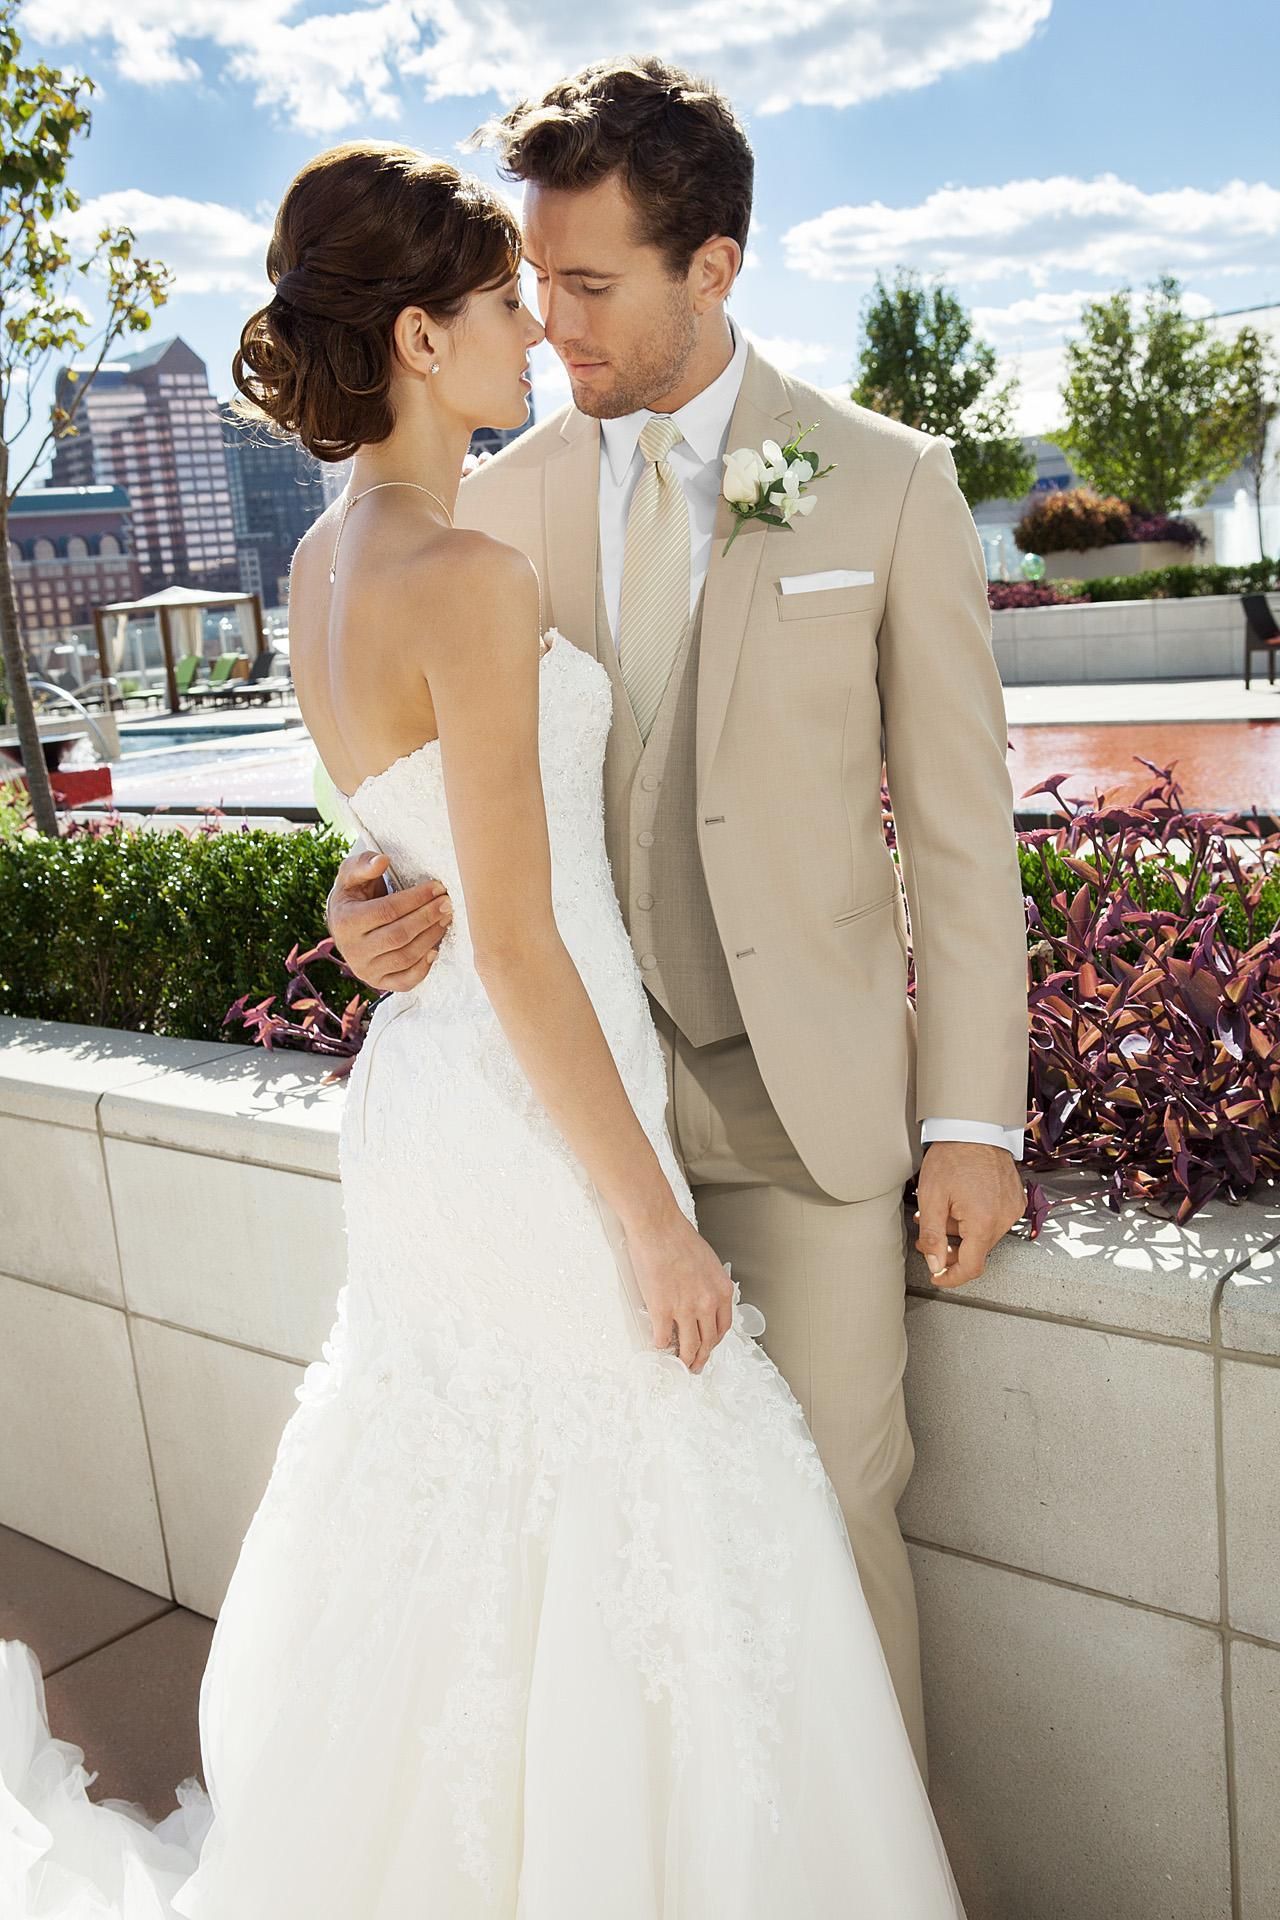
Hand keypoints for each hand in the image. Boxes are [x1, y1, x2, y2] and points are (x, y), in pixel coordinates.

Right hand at [326, 849, 453, 992]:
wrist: (344, 924)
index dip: (415, 899)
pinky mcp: (378, 982)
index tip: (437, 887)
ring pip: (405, 958)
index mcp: (345, 922)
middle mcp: (353, 950)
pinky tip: (436, 948)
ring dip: (431, 938)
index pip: (387, 911)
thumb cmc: (354, 894)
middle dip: (427, 917)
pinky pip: (405, 981)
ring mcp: (365, 970)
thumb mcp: (351, 874)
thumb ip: (364, 864)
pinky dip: (423, 968)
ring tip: (445, 919)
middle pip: (399, 936)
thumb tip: (382, 861)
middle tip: (447, 903)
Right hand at [626, 1211, 735, 1373]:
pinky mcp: (662, 1310)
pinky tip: (658, 1346)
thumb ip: (708, 1285)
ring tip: (680, 1365)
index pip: (723, 1327)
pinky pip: (662, 1338)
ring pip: (688, 1346)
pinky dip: (660, 1346)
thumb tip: (701, 1299)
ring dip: (684, 1360)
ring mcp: (684, 1309)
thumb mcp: (707, 1262)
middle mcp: (707, 1304)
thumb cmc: (679, 1237)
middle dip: (701, 1357)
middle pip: (708, 1341)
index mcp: (721, 1291)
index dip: (715, 1341)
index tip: (708, 1346)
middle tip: (695, 1364)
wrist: (658, 1227)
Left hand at [912, 1140, 1025, 1288]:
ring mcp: (1012, 1209)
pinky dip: (974, 1219)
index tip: (938, 1276)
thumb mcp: (932, 1197)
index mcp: (983, 1222)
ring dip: (960, 1231)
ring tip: (941, 1211)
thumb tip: (935, 1264)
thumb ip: (932, 1237)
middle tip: (928, 1235)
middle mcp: (1003, 1219)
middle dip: (949, 1247)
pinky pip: (993, 1221)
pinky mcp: (1015, 1200)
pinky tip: (959, 1204)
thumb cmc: (954, 1155)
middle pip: (976, 1251)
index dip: (952, 1277)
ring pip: (982, 1236)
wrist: (975, 1127)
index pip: (971, 1268)